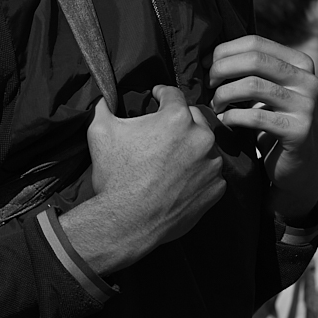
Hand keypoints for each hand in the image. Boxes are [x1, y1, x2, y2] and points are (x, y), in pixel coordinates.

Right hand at [60, 85, 225, 276]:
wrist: (127, 223)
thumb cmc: (114, 176)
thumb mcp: (100, 133)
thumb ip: (105, 107)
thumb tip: (104, 96)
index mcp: (176, 119)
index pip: (172, 94)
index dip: (161, 94)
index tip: (157, 97)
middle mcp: (201, 137)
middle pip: (193, 117)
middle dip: (179, 121)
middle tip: (162, 132)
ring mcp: (212, 165)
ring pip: (205, 146)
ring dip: (191, 147)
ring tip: (172, 159)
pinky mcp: (216, 188)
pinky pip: (210, 173)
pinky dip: (198, 173)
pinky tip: (180, 180)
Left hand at [209, 36, 317, 221]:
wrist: (297, 167)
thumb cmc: (272, 122)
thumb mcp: (267, 90)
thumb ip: (250, 70)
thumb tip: (208, 56)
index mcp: (300, 63)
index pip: (255, 42)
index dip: (224, 51)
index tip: (206, 66)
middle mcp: (309, 80)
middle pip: (254, 59)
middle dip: (222, 69)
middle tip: (208, 85)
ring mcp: (307, 106)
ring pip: (252, 85)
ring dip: (224, 95)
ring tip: (215, 105)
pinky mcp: (299, 131)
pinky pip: (255, 117)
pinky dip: (232, 117)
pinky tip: (225, 121)